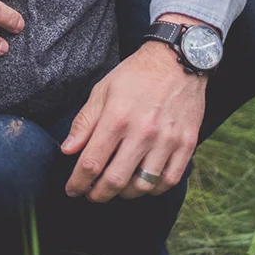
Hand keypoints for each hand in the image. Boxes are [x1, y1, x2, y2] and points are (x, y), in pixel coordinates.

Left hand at [62, 18, 207, 202]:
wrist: (177, 60)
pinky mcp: (187, 144)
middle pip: (116, 181)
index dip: (78, 183)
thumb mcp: (103, 90)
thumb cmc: (135, 75)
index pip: (91, 163)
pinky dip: (154, 189)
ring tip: (117, 187)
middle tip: (91, 194)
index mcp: (117, 117)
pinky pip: (169, 180)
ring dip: (125, 194)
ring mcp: (167, 140)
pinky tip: (143, 182)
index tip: (73, 189)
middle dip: (98, 194)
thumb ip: (84, 122)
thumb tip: (68, 151)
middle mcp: (143, 132)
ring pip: (143, 186)